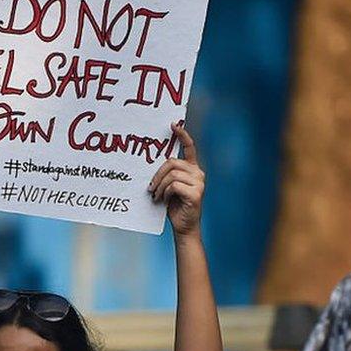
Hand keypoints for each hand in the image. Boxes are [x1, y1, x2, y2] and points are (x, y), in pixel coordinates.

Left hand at [149, 121, 203, 237]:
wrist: (183, 227)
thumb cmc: (174, 206)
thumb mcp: (169, 186)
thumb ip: (167, 173)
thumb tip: (151, 161)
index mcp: (192, 169)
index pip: (189, 148)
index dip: (182, 135)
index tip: (173, 124)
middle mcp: (198, 173)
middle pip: (172, 162)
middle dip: (157, 174)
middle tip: (151, 187)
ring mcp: (199, 183)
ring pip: (172, 175)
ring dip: (160, 186)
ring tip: (157, 195)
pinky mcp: (196, 194)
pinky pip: (174, 186)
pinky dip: (165, 192)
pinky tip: (164, 200)